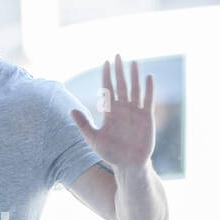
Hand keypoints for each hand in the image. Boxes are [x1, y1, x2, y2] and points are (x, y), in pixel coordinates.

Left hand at [69, 53, 155, 171]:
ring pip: (135, 89)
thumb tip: (70, 110)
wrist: (128, 165)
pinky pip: (147, 100)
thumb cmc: (110, 153)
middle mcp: (123, 108)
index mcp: (110, 112)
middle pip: (121, 84)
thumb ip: (83, 124)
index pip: (107, 88)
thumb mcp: (93, 139)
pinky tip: (148, 78)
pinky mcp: (147, 117)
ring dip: (134, 76)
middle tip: (117, 54)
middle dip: (119, 70)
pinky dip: (148, 89)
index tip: (105, 62)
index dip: (106, 75)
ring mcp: (135, 112)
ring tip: (133, 62)